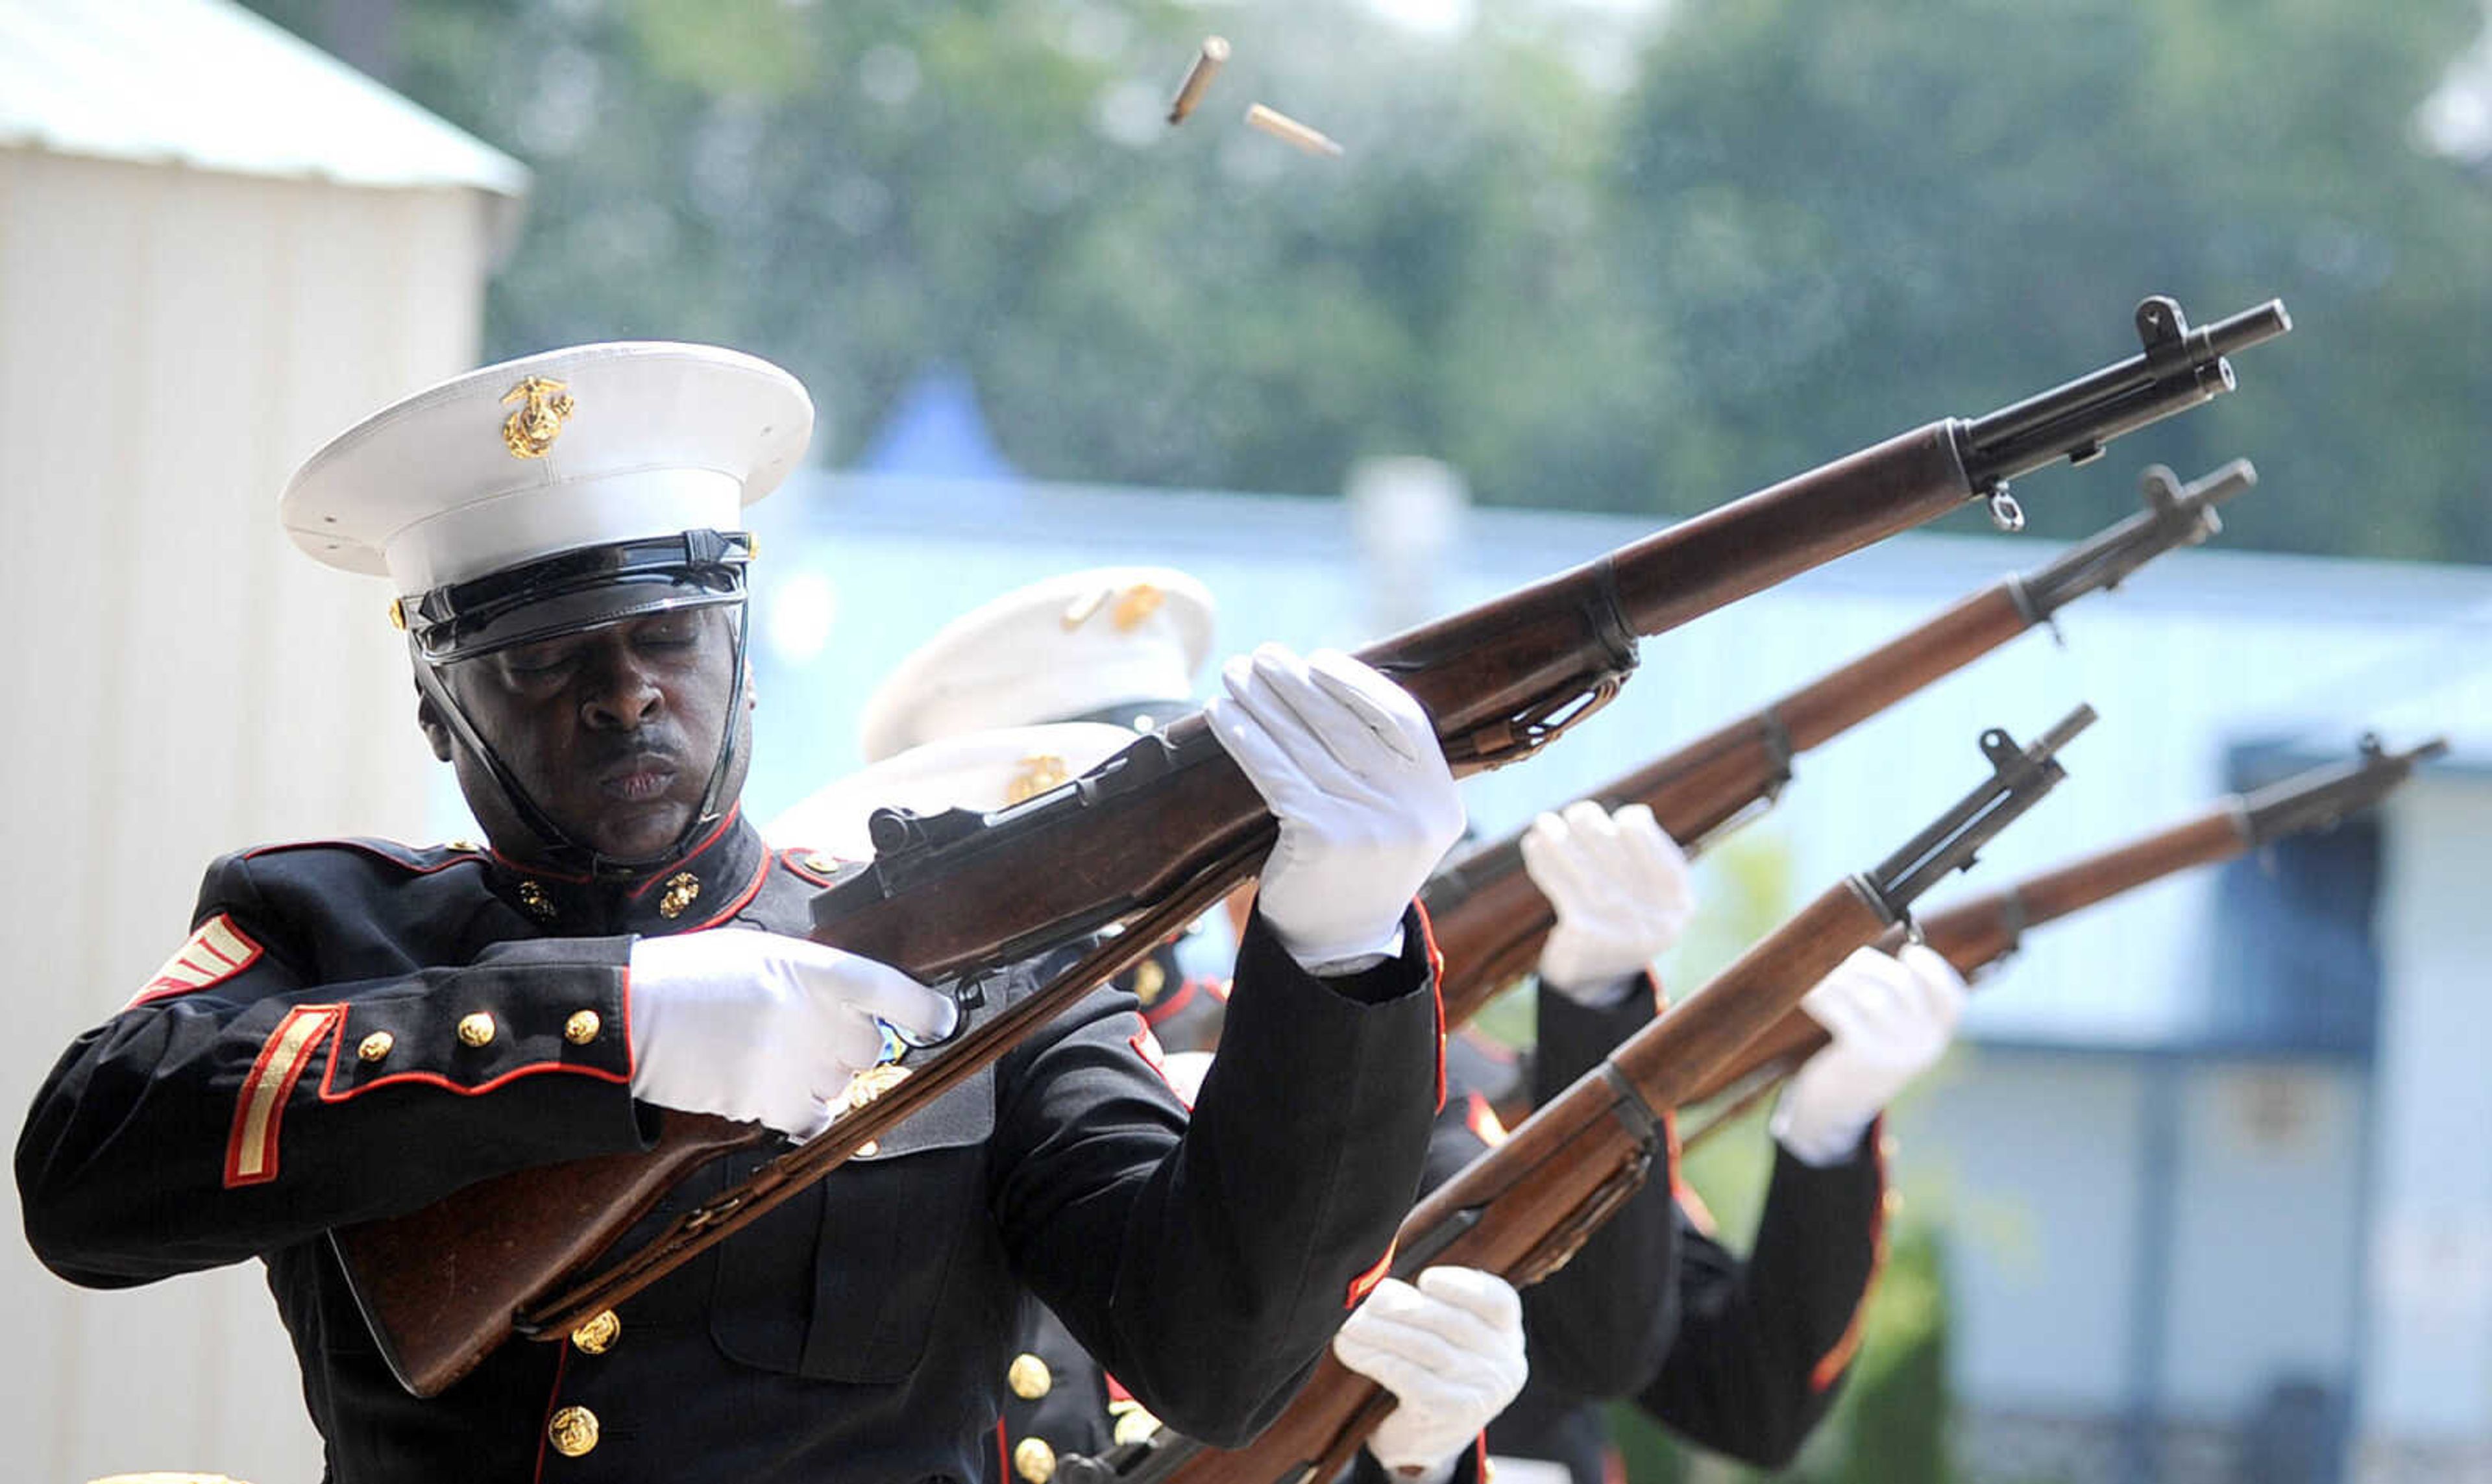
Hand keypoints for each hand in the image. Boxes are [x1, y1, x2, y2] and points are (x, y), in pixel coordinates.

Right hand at [627, 929, 956, 1138]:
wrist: (628, 1013)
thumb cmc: (688, 980)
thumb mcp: (759, 956)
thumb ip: (811, 977)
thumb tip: (856, 1007)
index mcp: (811, 966)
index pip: (889, 987)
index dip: (925, 1009)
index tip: (945, 1023)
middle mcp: (811, 1012)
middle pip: (867, 1048)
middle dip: (844, 1049)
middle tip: (797, 1038)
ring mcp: (792, 1058)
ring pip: (839, 1086)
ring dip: (814, 1080)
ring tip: (760, 1057)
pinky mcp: (768, 1099)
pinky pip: (812, 1119)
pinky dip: (799, 1114)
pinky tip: (766, 1092)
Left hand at [1205, 644, 1464, 969]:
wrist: (1338, 945)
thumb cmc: (1356, 867)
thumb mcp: (1395, 817)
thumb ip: (1382, 764)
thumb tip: (1325, 682)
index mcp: (1440, 797)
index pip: (1402, 718)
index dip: (1358, 683)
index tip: (1317, 660)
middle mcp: (1412, 809)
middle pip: (1346, 724)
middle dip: (1297, 682)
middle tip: (1262, 656)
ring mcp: (1371, 823)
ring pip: (1305, 743)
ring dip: (1263, 701)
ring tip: (1235, 674)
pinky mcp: (1323, 836)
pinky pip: (1275, 772)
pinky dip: (1245, 738)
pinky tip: (1223, 716)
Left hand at [1335, 1267, 1528, 1477]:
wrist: (1423, 1441)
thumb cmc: (1430, 1370)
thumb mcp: (1442, 1333)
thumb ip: (1427, 1302)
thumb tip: (1380, 1281)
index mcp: (1506, 1334)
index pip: (1498, 1302)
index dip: (1462, 1286)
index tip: (1425, 1279)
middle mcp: (1504, 1363)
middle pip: (1453, 1322)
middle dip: (1404, 1306)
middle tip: (1368, 1297)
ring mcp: (1481, 1392)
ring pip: (1427, 1348)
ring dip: (1381, 1330)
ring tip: (1350, 1322)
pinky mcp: (1451, 1413)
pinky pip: (1408, 1377)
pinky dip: (1375, 1358)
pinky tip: (1350, 1348)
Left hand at [1521, 800, 1694, 1001]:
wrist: (1593, 978)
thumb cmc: (1621, 918)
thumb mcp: (1647, 894)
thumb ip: (1646, 857)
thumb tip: (1636, 813)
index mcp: (1679, 902)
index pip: (1654, 846)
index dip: (1630, 824)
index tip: (1615, 820)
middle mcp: (1656, 917)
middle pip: (1614, 849)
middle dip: (1590, 824)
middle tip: (1576, 814)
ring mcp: (1620, 928)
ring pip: (1583, 865)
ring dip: (1558, 838)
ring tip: (1543, 822)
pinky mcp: (1585, 934)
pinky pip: (1559, 884)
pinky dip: (1543, 861)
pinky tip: (1533, 845)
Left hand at [1771, 942, 1964, 1164]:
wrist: (1838, 1105)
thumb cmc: (1864, 1051)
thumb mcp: (1894, 1032)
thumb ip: (1898, 998)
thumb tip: (1869, 939)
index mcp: (1936, 1036)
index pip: (1952, 999)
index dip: (1935, 971)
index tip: (1910, 951)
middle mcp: (1922, 1045)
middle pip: (1901, 984)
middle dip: (1869, 964)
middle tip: (1845, 962)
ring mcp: (1894, 1051)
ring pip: (1871, 994)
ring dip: (1842, 976)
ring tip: (1822, 974)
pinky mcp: (1862, 1054)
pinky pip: (1842, 1010)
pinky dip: (1822, 994)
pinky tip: (1808, 991)